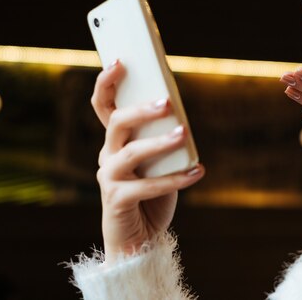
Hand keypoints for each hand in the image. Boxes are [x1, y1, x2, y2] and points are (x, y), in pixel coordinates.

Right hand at [91, 60, 204, 263]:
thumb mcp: (158, 162)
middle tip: (168, 103)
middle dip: (142, 109)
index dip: (106, 82)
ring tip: (184, 134)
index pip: (104, 105)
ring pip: (131, 152)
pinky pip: (146, 186)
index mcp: (115, 141)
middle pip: (116, 123)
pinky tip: (197, 172)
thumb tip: (179, 113)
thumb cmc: (152, 196)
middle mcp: (107, 155)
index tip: (120, 61)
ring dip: (160, 142)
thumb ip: (161, 138)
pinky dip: (175, 179)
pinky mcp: (117, 201)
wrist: (140, 241)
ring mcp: (109, 178)